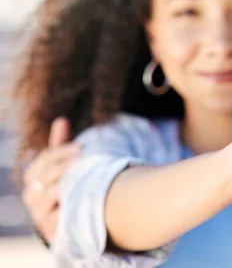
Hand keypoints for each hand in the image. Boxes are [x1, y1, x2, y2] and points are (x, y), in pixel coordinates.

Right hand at [22, 118, 79, 242]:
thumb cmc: (63, 185)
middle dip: (65, 165)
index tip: (81, 147)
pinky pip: (54, 217)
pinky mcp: (48, 228)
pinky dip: (65, 208)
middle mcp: (32, 194)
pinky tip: (77, 200)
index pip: (45, 159)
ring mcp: (38, 211)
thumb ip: (60, 145)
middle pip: (47, 175)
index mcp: (34, 175)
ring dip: (65, 185)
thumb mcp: (61, 165)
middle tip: (82, 158)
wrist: (63, 220)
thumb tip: (61, 119)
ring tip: (80, 178)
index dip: (62, 152)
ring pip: (49, 194)